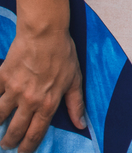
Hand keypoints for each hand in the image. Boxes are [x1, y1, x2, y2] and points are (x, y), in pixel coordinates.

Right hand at [0, 25, 85, 152]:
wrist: (44, 33)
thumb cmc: (63, 54)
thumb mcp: (75, 79)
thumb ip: (76, 104)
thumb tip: (81, 124)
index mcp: (48, 103)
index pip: (36, 133)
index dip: (28, 147)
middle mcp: (29, 100)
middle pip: (15, 130)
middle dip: (9, 142)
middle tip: (7, 145)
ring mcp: (13, 90)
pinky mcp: (2, 78)